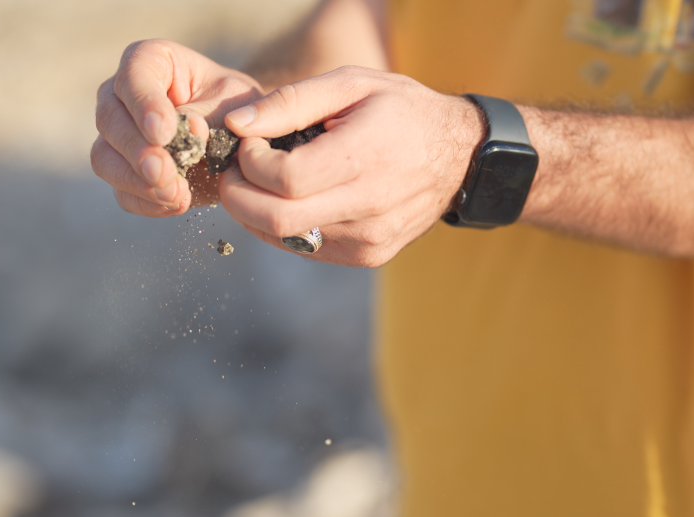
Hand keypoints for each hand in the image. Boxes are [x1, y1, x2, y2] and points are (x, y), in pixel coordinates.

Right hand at [92, 39, 264, 215]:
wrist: (245, 142)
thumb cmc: (240, 110)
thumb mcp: (238, 104)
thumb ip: (210, 114)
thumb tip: (189, 128)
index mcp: (151, 62)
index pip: (134, 76)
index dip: (144, 105)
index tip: (163, 133)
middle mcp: (123, 95)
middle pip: (110, 119)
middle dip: (138, 151)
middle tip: (164, 173)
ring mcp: (118, 136)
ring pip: (105, 159)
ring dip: (137, 181)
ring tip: (176, 194)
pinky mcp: (126, 173)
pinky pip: (122, 192)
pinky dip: (147, 202)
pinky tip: (177, 204)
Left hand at [219, 66, 484, 266]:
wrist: (459, 156)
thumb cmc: (402, 111)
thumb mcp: (352, 83)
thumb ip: (292, 101)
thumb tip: (238, 124)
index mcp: (365, 158)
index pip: (285, 179)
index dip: (251, 162)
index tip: (249, 142)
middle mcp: (369, 207)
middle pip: (276, 219)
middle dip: (238, 195)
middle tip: (234, 170)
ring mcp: (369, 239)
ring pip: (285, 239)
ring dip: (257, 211)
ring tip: (261, 181)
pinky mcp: (368, 256)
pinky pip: (306, 249)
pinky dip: (283, 227)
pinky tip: (291, 200)